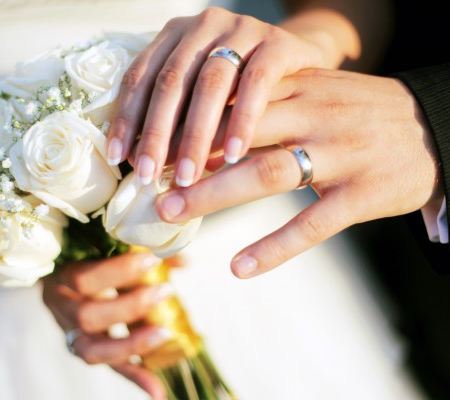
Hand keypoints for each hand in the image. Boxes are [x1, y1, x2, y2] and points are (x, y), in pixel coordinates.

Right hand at [42, 251, 174, 399]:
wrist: (63, 278)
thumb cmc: (88, 258)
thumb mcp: (104, 249)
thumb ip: (140, 252)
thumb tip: (183, 261)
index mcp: (60, 277)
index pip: (82, 278)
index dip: (118, 271)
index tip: (153, 259)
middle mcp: (61, 309)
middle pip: (87, 316)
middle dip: (130, 306)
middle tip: (165, 290)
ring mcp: (71, 334)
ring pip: (93, 349)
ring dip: (133, 343)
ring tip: (165, 333)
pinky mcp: (87, 351)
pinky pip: (109, 366)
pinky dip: (135, 376)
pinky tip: (158, 390)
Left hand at [107, 7, 359, 186]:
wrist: (300, 63)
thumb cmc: (241, 90)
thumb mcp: (204, 99)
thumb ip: (177, 120)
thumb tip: (143, 167)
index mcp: (177, 36)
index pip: (141, 77)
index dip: (127, 118)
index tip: (118, 159)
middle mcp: (205, 26)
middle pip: (171, 81)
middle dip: (156, 132)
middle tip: (147, 175)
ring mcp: (242, 30)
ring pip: (210, 83)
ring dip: (196, 134)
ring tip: (185, 176)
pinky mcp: (279, 42)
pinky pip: (257, 82)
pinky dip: (242, 121)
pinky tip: (234, 157)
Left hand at [155, 68, 442, 277]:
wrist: (433, 126)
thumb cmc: (359, 113)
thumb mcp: (317, 93)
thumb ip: (270, 103)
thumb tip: (210, 120)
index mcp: (302, 88)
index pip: (235, 101)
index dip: (189, 124)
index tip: (152, 146)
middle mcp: (317, 116)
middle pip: (242, 136)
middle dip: (190, 159)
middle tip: (147, 182)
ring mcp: (342, 156)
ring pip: (269, 173)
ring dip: (216, 196)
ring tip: (173, 212)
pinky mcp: (364, 195)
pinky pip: (312, 224)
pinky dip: (273, 247)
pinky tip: (239, 266)